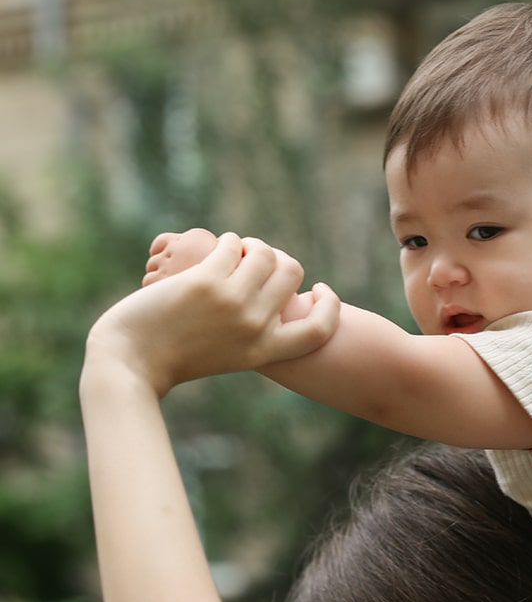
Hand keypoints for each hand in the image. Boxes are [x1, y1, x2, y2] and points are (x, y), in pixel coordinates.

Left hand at [84, 233, 339, 397]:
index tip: (318, 290)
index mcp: (264, 350)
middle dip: (278, 259)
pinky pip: (231, 244)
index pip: (320, 329)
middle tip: (256, 261)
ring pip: (263, 252)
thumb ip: (252, 333)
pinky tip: (216, 248)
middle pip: (291, 273)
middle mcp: (255, 327)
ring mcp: (232, 303)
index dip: (329, 306)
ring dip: (250, 244)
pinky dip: (226, 241)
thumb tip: (272, 303)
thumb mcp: (226, 355)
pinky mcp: (206, 281)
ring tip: (234, 250)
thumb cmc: (175, 359)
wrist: (132, 360)